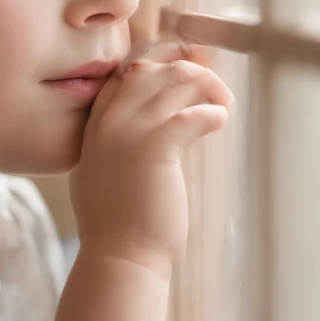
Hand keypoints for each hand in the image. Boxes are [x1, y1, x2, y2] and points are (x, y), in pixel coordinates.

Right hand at [69, 41, 233, 276]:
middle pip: (148, 66)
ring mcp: (127, 133)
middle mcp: (108, 121)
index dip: (157, 63)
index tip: (186, 71)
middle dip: (184, 66)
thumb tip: (147, 126)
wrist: (120, 257)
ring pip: (171, 80)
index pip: (124, 71)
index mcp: (96, 124)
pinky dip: (211, 113)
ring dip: (206, 85)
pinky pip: (189, 115)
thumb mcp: (103, 171)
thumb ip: (114, 142)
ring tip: (223, 103)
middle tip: (212, 84)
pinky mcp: (153, 150)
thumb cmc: (119, 223)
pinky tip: (220, 121)